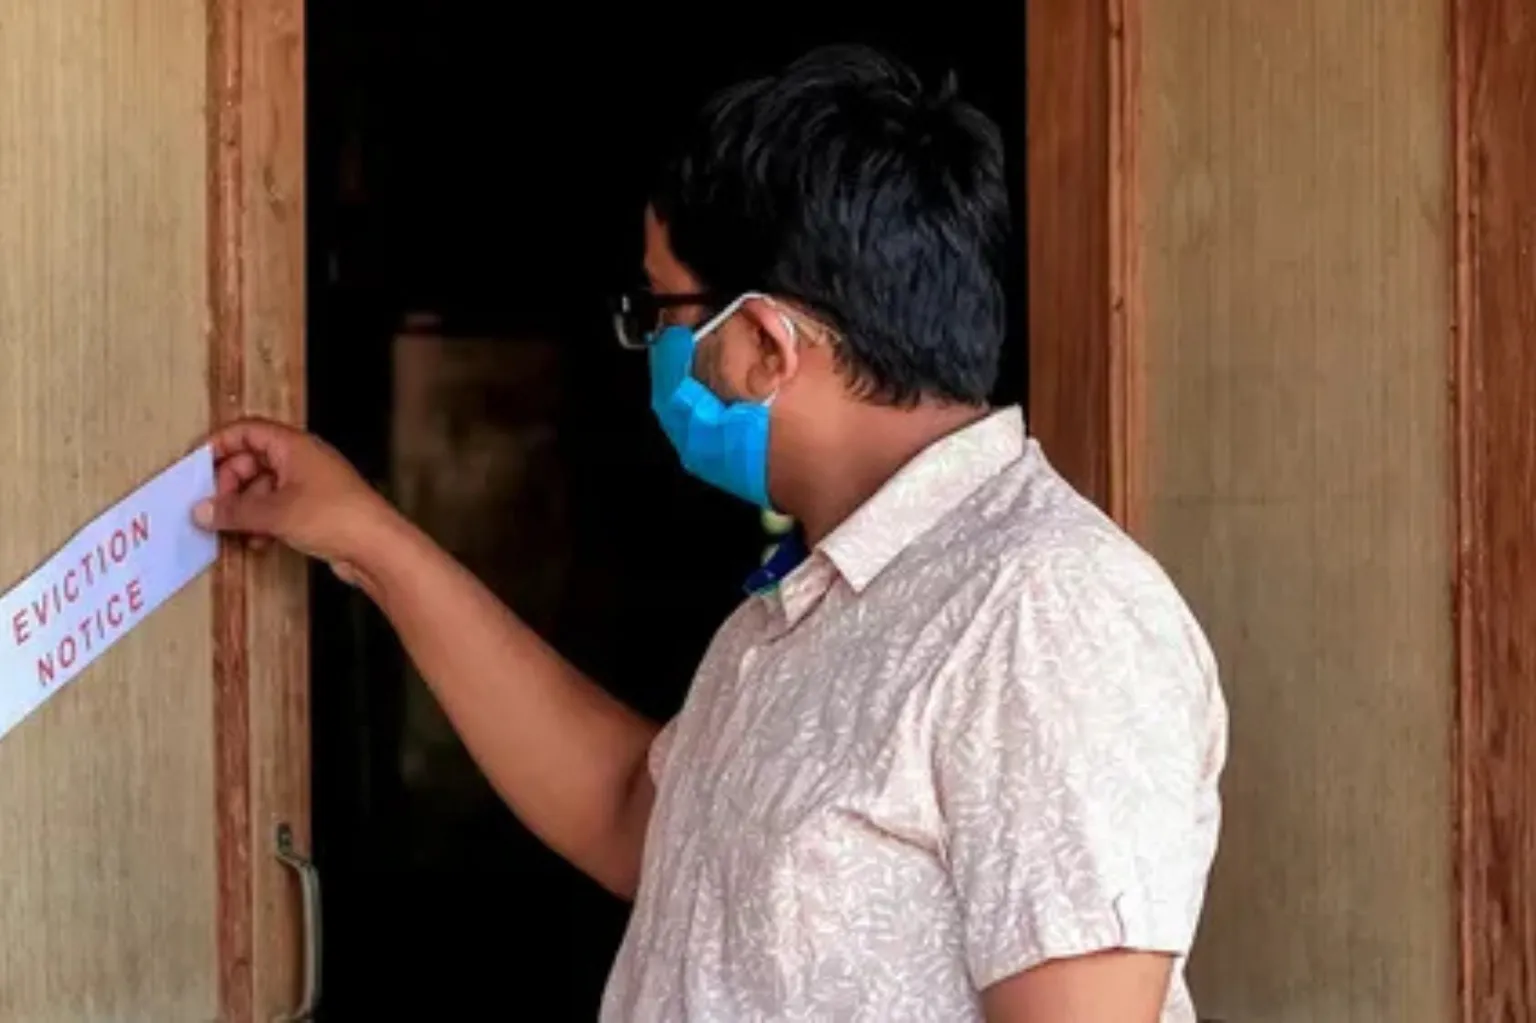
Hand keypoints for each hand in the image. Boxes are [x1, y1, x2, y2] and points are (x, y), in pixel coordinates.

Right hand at [192, 417, 397, 583]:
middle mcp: (302, 460)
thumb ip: (234, 511)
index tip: (196, 467)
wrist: (377, 547)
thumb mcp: (275, 513)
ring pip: (264, 488)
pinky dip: (263, 522)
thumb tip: (202, 510)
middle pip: (252, 460)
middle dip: (229, 483)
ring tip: (233, 529)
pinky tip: (257, 542)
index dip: (219, 445)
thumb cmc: (336, 517)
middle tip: (214, 507)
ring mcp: (310, 485)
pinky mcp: (316, 510)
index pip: (247, 431)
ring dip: (245, 508)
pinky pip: (278, 509)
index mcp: (294, 445)